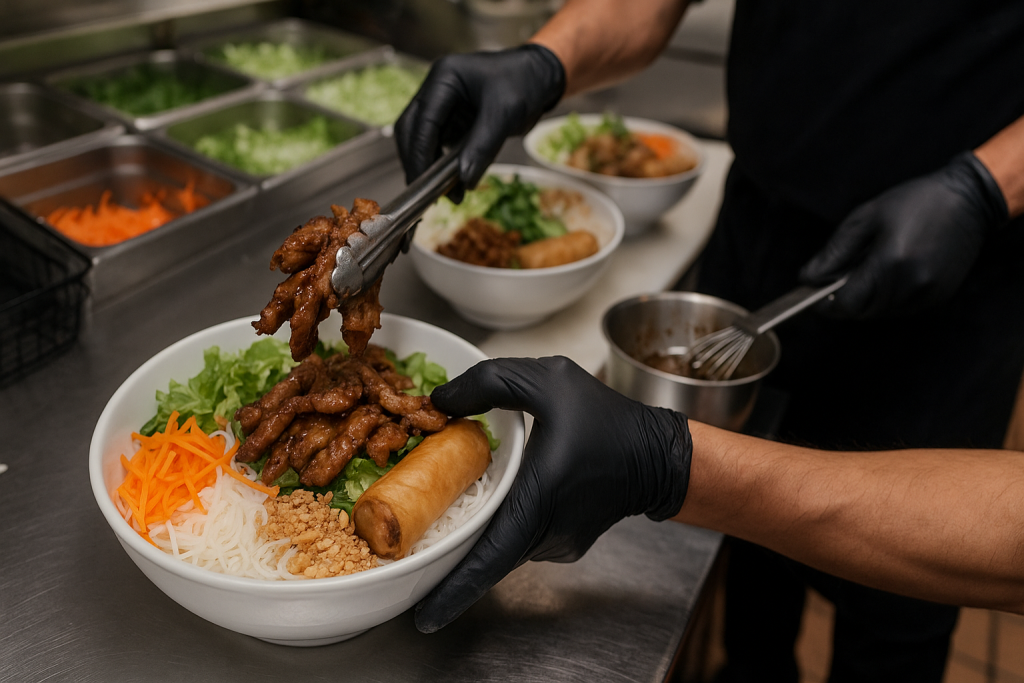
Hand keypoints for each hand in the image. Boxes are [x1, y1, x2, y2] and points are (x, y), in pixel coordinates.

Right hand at [394, 44, 564, 198]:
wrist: (540, 76)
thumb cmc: (524, 83)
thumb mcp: (504, 114)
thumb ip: (482, 147)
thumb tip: (464, 181)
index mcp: (444, 78)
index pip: (421, 121)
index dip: (420, 155)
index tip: (423, 184)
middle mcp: (437, 89)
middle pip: (411, 129)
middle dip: (416, 162)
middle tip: (425, 194)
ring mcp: (442, 104)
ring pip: (421, 139)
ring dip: (427, 165)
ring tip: (443, 192)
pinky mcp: (452, 119)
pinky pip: (438, 144)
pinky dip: (440, 164)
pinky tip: (451, 183)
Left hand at [415, 356, 691, 632]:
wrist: (657, 456)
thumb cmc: (607, 419)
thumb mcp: (548, 380)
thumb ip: (491, 384)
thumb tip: (441, 401)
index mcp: (539, 498)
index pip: (489, 558)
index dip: (453, 589)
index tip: (423, 616)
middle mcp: (545, 532)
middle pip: (485, 558)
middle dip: (446, 564)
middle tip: (406, 561)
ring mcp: (555, 545)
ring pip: (501, 549)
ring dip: (472, 539)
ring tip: (436, 523)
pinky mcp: (562, 545)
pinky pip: (519, 541)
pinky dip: (499, 529)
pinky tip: (488, 506)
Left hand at [801, 152, 1008, 317]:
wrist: (968, 200)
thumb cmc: (915, 202)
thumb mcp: (866, 217)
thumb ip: (834, 252)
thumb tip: (808, 277)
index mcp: (890, 263)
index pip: (847, 303)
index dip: (826, 303)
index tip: (815, 294)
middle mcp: (910, 285)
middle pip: (862, 312)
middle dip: (845, 300)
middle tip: (838, 277)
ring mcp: (927, 294)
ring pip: (881, 312)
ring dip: (867, 299)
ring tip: (868, 269)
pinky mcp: (938, 297)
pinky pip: (901, 308)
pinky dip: (888, 298)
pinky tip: (890, 273)